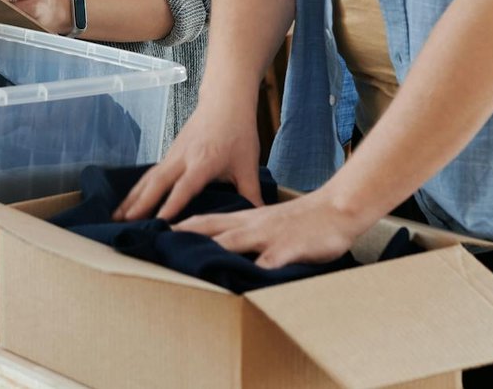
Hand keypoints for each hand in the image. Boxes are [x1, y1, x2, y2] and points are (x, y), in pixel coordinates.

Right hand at [114, 99, 263, 220]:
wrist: (225, 101)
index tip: (159, 223)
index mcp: (203, 162)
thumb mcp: (249, 165)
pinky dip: (138, 188)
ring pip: (148, 178)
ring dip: (132, 197)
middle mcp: (183, 158)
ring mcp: (173, 154)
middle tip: (123, 222)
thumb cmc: (238, 132)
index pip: (184, 188)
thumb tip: (261, 217)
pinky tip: (129, 201)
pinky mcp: (170, 152)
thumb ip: (252, 194)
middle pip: (156, 182)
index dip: (171, 205)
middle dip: (139, 204)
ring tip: (116, 216)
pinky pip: (150, 173)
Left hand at [174, 189, 369, 268]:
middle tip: (158, 245)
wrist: (337, 208)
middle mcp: (252, 225)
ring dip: (210, 250)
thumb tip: (224, 243)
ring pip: (234, 242)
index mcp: (246, 218)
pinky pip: (270, 263)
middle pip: (211, 229)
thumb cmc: (302, 220)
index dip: (181, 226)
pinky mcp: (288, 249)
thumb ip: (247, 231)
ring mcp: (269, 236)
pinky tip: (243, 284)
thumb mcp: (269, 222)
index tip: (156, 233)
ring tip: (187, 262)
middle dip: (184, 237)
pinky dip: (255, 272)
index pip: (206, 220)